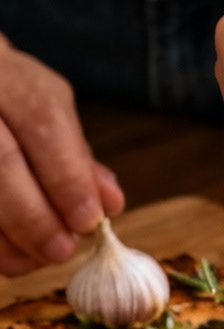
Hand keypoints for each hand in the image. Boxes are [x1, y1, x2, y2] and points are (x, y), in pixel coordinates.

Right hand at [0, 37, 123, 274]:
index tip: (89, 221)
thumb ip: (74, 154)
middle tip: (60, 250)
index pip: (41, 117)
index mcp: (2, 69)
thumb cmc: (3, 99)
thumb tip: (109, 203)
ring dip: (7, 237)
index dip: (67, 176)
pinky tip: (7, 257)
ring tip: (34, 259)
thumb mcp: (42, 106)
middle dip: (34, 215)